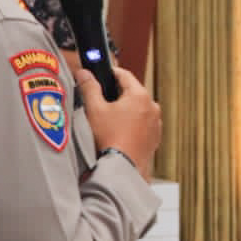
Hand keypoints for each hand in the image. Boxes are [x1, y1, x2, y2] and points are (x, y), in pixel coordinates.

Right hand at [79, 65, 161, 180]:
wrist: (122, 168)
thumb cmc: (110, 139)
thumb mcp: (94, 109)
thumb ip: (89, 87)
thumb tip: (84, 73)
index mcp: (140, 96)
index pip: (124, 74)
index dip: (109, 72)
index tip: (100, 74)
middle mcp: (152, 107)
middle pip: (132, 92)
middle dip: (116, 93)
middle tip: (100, 99)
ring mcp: (156, 124)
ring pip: (138, 109)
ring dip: (125, 109)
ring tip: (108, 119)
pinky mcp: (154, 138)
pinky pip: (142, 124)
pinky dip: (132, 124)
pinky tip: (118, 132)